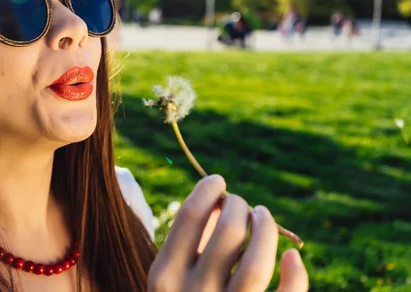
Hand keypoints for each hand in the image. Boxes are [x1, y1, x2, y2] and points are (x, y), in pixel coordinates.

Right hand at [148, 175, 308, 291]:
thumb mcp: (172, 278)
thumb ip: (190, 240)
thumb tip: (220, 200)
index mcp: (164, 275)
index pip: (189, 215)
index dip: (208, 189)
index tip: (218, 181)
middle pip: (229, 230)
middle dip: (241, 205)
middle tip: (243, 205)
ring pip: (258, 260)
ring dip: (267, 229)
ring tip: (264, 216)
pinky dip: (297, 273)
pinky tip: (294, 257)